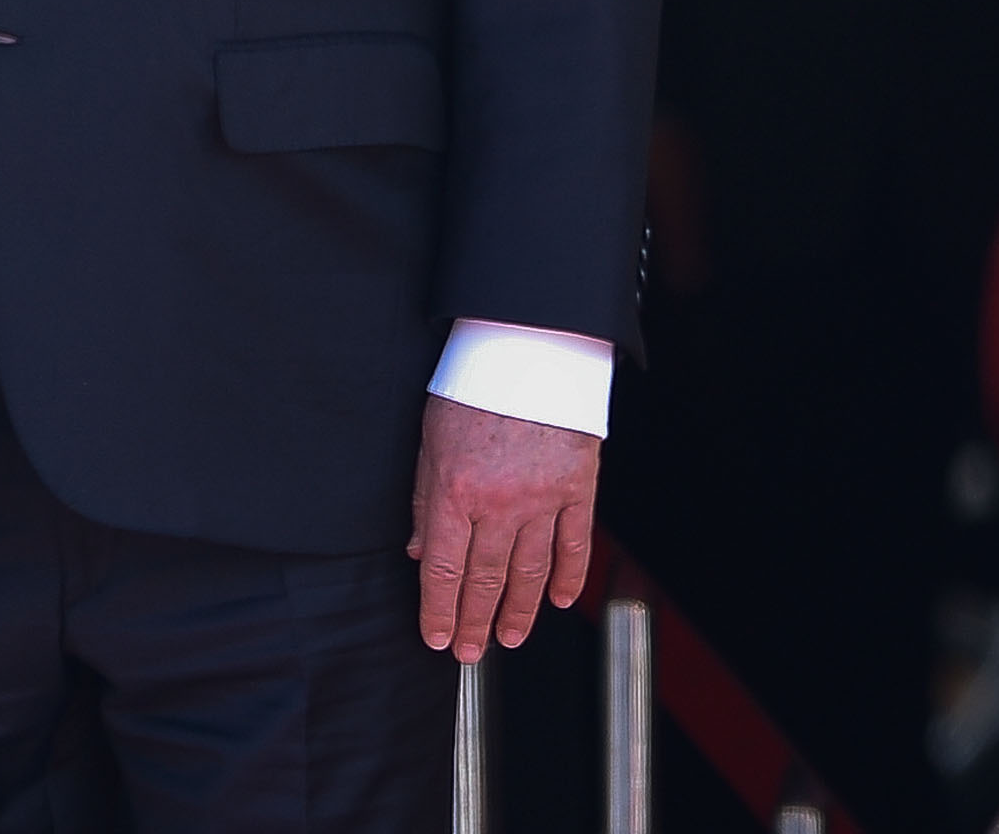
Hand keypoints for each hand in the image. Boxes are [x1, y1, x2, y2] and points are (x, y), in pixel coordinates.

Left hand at [409, 396, 599, 660]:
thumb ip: (425, 502)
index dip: (439, 612)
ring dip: (519, 611)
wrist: (530, 346)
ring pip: (530, 572)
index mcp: (455, 492)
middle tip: (471, 651)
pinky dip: (570, 577)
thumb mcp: (431, 442)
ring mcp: (543, 498)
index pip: (443, 571)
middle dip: (475, 622)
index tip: (437, 638)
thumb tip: (420, 552)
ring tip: (510, 637)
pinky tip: (563, 601)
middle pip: (485, 580)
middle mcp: (499, 503)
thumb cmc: (475, 386)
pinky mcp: (577, 486)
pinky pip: (575, 544)